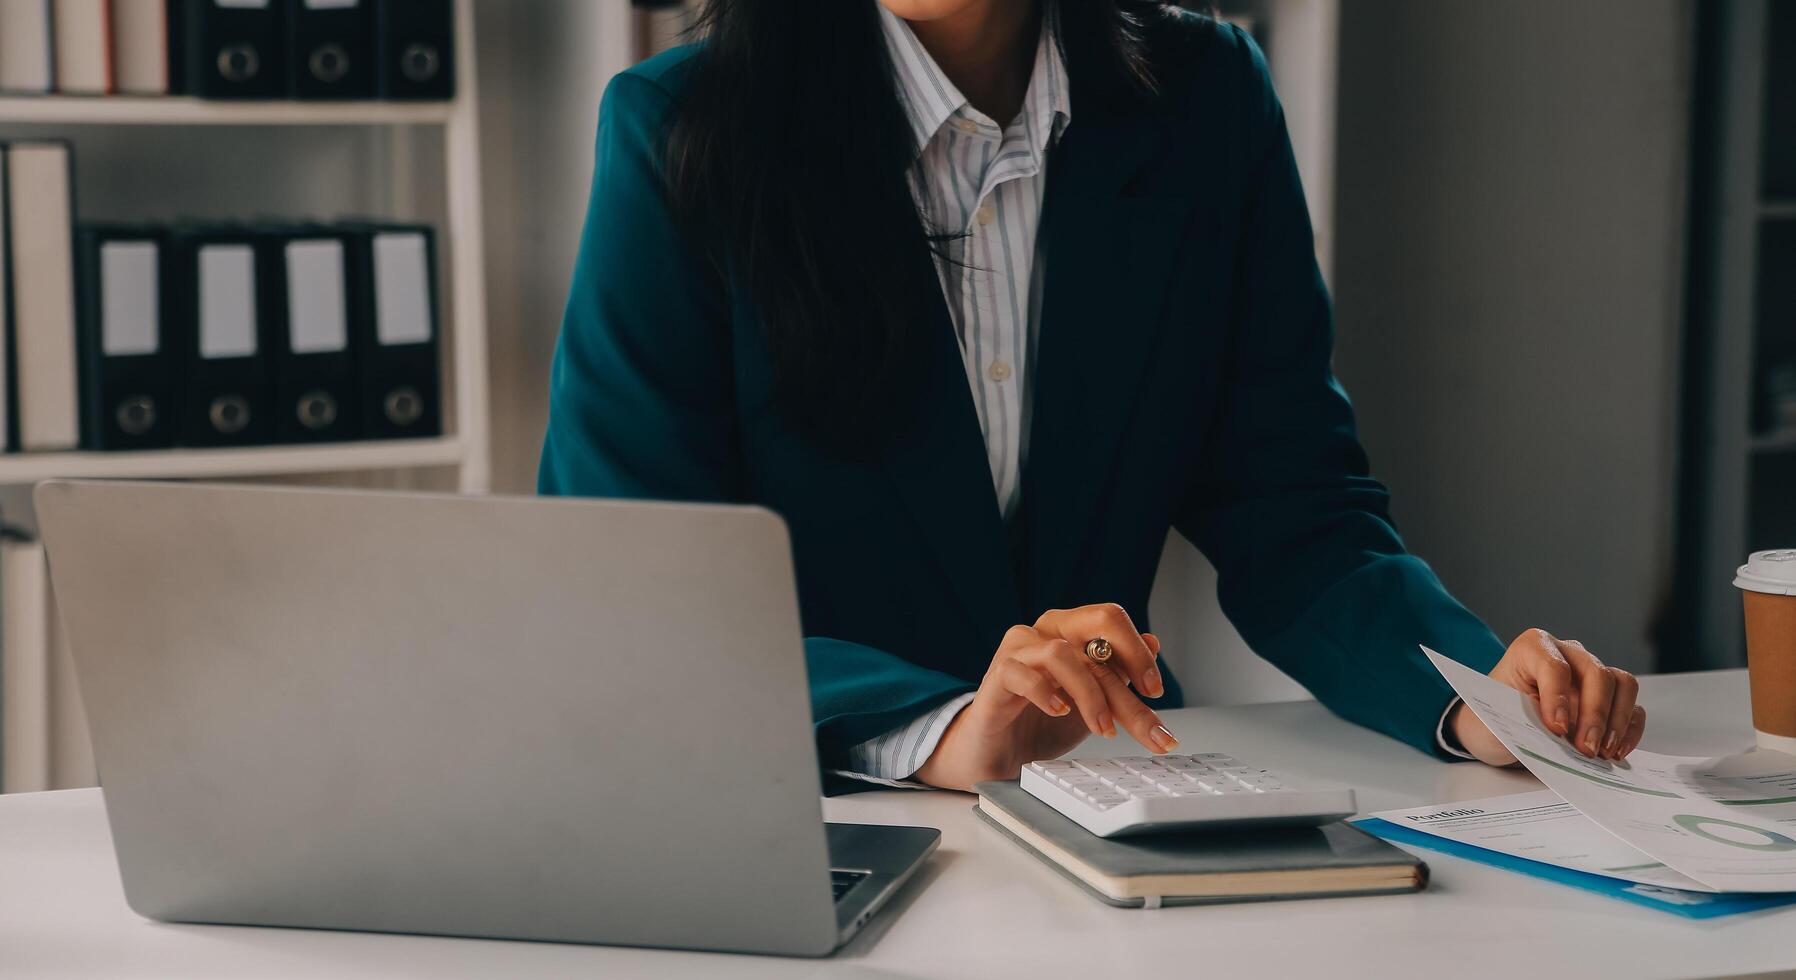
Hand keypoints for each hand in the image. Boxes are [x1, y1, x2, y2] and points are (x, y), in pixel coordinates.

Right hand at [914, 604, 1177, 790]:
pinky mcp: (997, 675)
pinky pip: (1022, 673)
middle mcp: (1047, 630)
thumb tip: (1154, 643)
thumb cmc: (1043, 722)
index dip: (1140, 652)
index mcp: (1072, 630)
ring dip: (1091, 694)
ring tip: (1103, 728)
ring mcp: (1019, 649)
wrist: (1001, 753)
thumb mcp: (1094, 702)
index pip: (1113, 623)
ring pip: (1063, 652)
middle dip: (1132, 666)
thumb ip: (1119, 673)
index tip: (1155, 690)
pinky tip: (1059, 712)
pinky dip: (1045, 693)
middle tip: (1147, 702)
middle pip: (1098, 622)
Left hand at [1449, 628, 1645, 765]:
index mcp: (1532, 649)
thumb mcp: (1492, 724)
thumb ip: (1517, 727)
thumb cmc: (1494, 720)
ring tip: (1603, 752)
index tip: (1556, 728)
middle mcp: (1567, 653)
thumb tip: (1550, 736)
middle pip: (1596, 673)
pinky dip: (1629, 729)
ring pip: (1622, 684)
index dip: (1557, 697)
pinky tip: (1616, 752)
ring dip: (1617, 720)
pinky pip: (1632, 706)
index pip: (1553, 666)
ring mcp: (1592, 672)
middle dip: (1595, 714)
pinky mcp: (1610, 696)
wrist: (1499, 730)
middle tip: (1587, 748)